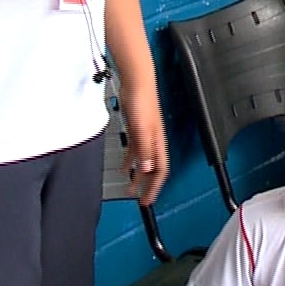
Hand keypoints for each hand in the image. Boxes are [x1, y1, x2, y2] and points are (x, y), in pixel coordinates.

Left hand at [119, 81, 168, 204]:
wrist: (136, 85)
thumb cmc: (142, 103)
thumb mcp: (142, 130)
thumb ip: (145, 149)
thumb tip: (147, 169)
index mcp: (158, 143)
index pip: (160, 171)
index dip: (154, 187)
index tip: (148, 200)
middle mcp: (154, 142)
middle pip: (153, 170)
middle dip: (147, 186)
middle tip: (140, 199)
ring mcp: (145, 137)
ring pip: (144, 162)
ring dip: (138, 176)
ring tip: (130, 188)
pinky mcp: (137, 131)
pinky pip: (136, 152)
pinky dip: (131, 162)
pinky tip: (125, 167)